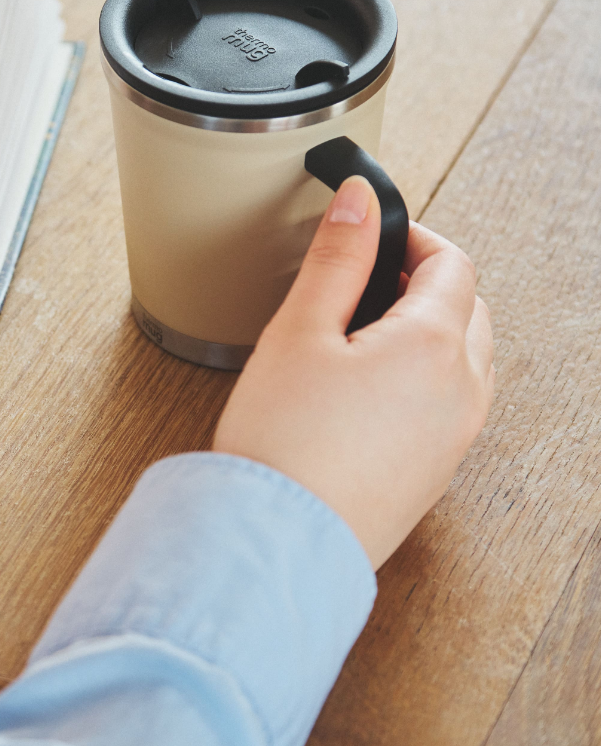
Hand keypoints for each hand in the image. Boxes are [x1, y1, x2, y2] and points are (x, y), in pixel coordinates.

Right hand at [213, 176, 493, 569]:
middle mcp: (461, 392)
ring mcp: (454, 437)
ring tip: (366, 333)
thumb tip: (360, 200)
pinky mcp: (435, 472)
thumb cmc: (281, 442)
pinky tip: (370, 390)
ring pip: (468, 357)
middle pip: (470, 309)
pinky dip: (427, 376)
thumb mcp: (300, 331)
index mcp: (433, 347)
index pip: (454, 264)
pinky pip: (452, 403)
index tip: (377, 235)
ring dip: (432, 329)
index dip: (415, 238)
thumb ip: (337, 258)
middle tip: (370, 279)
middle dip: (429, 281)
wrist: (275, 545)